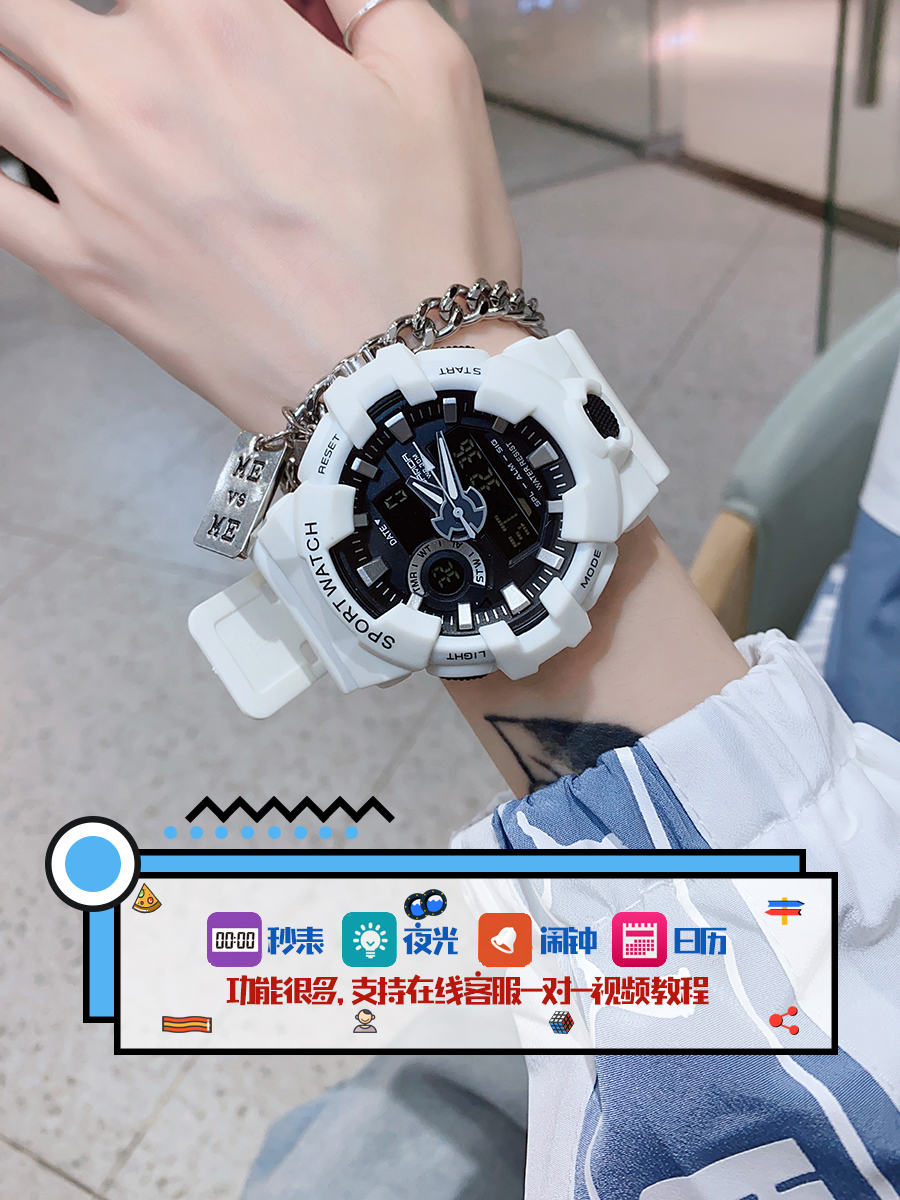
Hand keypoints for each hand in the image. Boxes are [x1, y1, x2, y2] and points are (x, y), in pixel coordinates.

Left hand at [0, 0, 519, 431]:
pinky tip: (21, 164)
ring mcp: (93, 181)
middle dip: (67, 21)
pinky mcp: (84, 268)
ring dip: (17, 67)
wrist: (399, 386)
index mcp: (218, 18)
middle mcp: (133, 86)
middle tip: (114, 54)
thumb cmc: (424, 244)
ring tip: (56, 86)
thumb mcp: (434, 79)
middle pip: (27, 6)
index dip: (201, 7)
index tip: (213, 29)